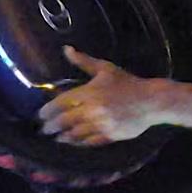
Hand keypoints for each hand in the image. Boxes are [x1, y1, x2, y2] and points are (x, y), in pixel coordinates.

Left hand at [38, 46, 160, 145]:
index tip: (40, 115)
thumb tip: (66, 49)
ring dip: (63, 137)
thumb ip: (84, 61)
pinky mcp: (110, 135)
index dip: (48, 111)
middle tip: (43, 129)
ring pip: (76, 133)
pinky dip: (79, 143)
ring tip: (56, 138)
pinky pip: (90, 142)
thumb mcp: (105, 69)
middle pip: (65, 120)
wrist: (151, 101)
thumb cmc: (127, 83)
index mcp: (90, 93)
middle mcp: (93, 110)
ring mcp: (102, 124)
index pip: (62, 103)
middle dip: (51, 126)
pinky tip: (73, 143)